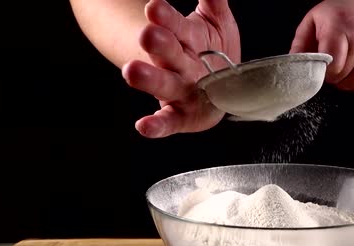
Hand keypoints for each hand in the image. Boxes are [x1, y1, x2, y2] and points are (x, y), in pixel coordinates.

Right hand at [122, 0, 239, 137]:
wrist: (221, 87)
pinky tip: (143, 126)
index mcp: (186, 39)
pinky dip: (156, 126)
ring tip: (132, 71)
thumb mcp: (219, 25)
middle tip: (148, 34)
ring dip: (148, 78)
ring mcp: (178, 91)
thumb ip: (214, 4)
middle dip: (157, 43)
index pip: (174, 24)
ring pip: (163, 83)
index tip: (155, 7)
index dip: (165, 16)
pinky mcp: (181, 117)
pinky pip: (168, 122)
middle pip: (166, 52)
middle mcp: (178, 64)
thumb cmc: (215, 54)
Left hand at [290, 0, 353, 90]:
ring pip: (353, 82)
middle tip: (328, 65)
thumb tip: (294, 68)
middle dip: (330, 76)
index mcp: (340, 26)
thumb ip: (300, 45)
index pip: (333, 64)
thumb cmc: (333, 19)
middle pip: (341, 75)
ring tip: (339, 67)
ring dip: (341, 81)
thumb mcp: (311, 23)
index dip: (322, 71)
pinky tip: (350, 69)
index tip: (319, 66)